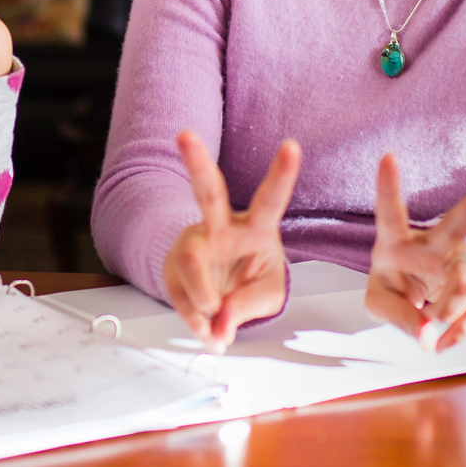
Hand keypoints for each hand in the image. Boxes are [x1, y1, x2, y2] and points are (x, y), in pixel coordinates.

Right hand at [160, 130, 299, 352]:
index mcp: (256, 226)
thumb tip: (219, 324)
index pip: (271, 198)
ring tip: (216, 325)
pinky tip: (205, 330)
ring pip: (190, 261)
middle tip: (184, 135)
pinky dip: (195, 322)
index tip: (292, 146)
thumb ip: (246, 306)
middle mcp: (221, 226)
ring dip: (205, 299)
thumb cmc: (253, 280)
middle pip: (208, 192)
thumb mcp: (267, 295)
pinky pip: (180, 295)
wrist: (223, 297)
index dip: (282, 173)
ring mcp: (193, 244)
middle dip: (196, 162)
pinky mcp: (173, 267)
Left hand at [364, 155, 465, 353]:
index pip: (390, 212)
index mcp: (396, 241)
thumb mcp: (380, 302)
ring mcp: (463, 260)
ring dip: (448, 308)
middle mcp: (433, 243)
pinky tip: (444, 342)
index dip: (388, 186)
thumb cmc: (395, 285)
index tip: (388, 156)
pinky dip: (457, 333)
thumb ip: (398, 317)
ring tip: (432, 321)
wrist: (425, 292)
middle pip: (455, 225)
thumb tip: (428, 335)